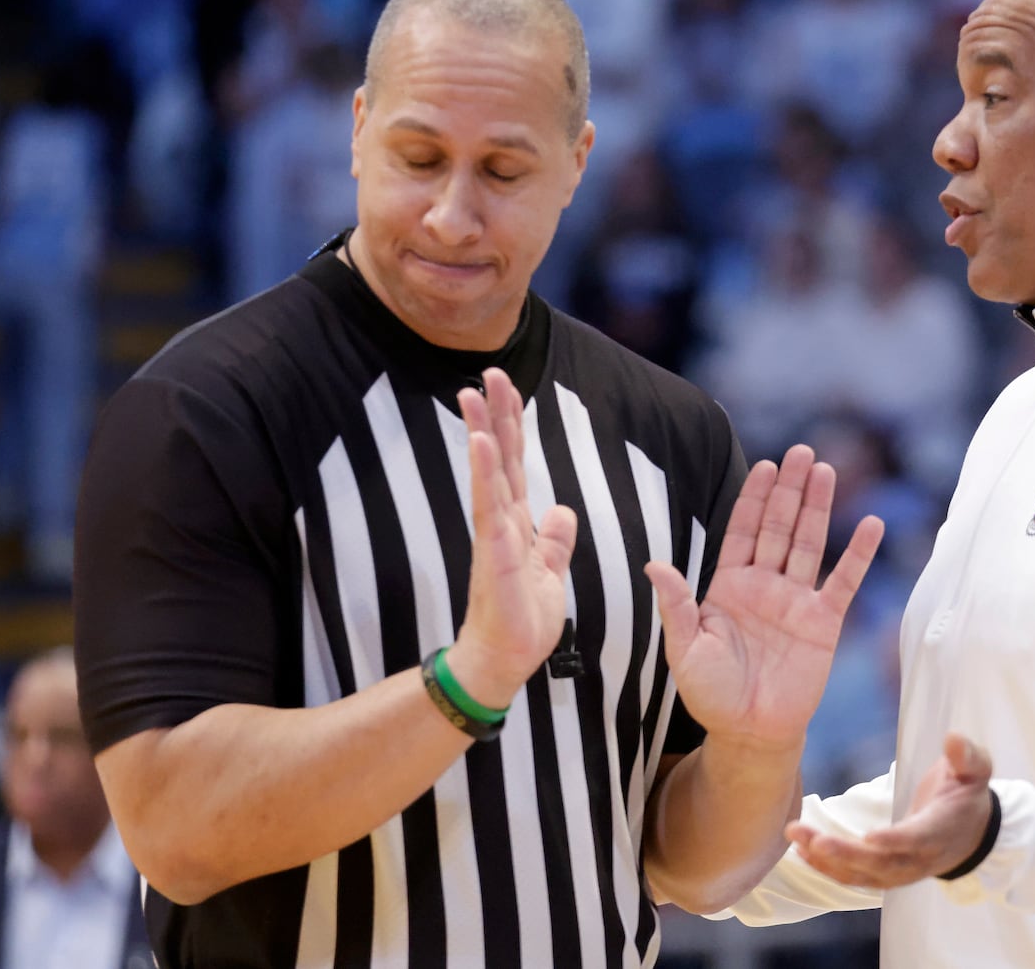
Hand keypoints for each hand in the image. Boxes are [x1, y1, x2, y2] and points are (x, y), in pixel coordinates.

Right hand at [451, 368, 577, 705]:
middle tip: (487, 372)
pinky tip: (480, 443)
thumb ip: (553, 540)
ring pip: (488, 473)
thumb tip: (562, 511)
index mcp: (516, 523)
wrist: (505, 662)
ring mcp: (494, 536)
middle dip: (495, 415)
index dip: (512, 426)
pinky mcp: (494, 555)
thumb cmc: (522, 621)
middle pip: (498, 458)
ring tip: (472, 394)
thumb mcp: (549, 572)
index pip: (513, 463)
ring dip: (481, 432)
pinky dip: (484, 473)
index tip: (507, 387)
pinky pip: (488, 508)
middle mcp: (501, 522)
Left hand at [644, 445, 883, 752]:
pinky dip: (858, 554)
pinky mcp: (824, 622)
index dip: (754, 498)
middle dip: (789, 490)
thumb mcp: (684, 649)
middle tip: (801, 453)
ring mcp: (796, 601)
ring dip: (818, 507)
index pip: (743, 531)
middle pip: (779, 526)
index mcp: (729, 586)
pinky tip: (871, 524)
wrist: (749, 733)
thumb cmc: (711, 693)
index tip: (765, 466)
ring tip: (825, 471)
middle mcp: (765, 585)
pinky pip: (843, 582)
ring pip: (809, 543)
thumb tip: (653, 565)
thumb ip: (675, 605)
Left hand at [786, 734, 994, 887]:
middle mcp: (921, 858)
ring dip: (828, 860)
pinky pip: (855, 878)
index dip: (895, 840)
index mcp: (942, 829)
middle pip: (882, 864)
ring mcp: (903, 872)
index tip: (870, 837)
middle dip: (847, 854)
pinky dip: (828, 868)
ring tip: (796, 836)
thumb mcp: (975, 770)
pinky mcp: (887, 876)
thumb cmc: (967, 794)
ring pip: (863, 874)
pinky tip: (802, 850)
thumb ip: (966, 756)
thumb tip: (954, 737)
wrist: (972, 834)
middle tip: (815, 840)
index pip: (917, 839)